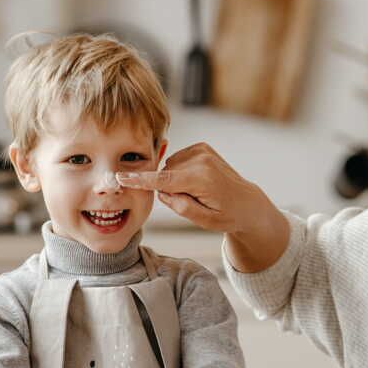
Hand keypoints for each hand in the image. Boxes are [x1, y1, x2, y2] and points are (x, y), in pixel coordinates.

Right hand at [115, 143, 278, 235]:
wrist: (246, 202)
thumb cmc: (226, 215)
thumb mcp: (203, 220)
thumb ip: (179, 206)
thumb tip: (162, 190)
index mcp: (201, 179)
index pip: (163, 180)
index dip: (140, 180)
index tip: (121, 177)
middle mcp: (202, 161)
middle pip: (166, 175)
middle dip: (170, 188)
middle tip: (192, 201)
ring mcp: (203, 151)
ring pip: (170, 167)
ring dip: (176, 180)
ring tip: (197, 191)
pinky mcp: (202, 147)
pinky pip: (177, 161)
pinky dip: (181, 172)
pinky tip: (196, 181)